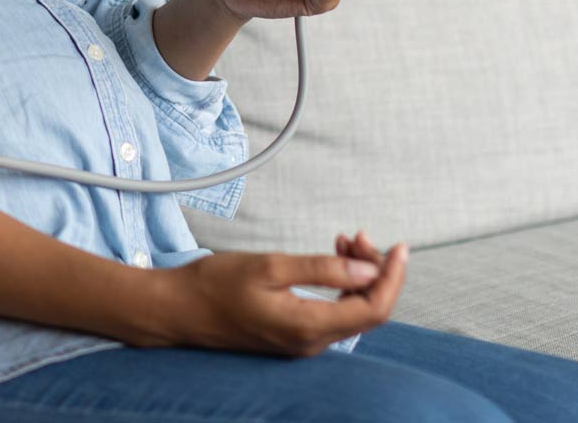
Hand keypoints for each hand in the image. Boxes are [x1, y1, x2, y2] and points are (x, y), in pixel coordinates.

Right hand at [156, 236, 408, 354]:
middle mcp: (311, 343)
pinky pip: (332, 312)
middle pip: (367, 310)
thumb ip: (322, 270)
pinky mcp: (293, 335)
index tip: (399, 246)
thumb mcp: (270, 267)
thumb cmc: (216, 284)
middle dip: (374, 270)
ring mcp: (302, 342)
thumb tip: (369, 271)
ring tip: (344, 241)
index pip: (374, 309)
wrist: (178, 309)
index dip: (392, 277)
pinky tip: (331, 259)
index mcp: (308, 328)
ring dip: (357, 276)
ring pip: (351, 310)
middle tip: (358, 235)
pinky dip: (340, 284)